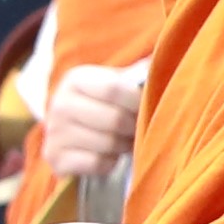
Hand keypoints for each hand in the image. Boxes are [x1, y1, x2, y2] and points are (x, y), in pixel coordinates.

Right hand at [30, 62, 144, 193]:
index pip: (114, 89)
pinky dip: (110, 162)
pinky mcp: (56, 158)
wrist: (70, 131)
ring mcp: (55, 133)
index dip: (137, 101)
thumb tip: (168, 60)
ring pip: (108, 144)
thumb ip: (139, 74)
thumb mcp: (115, 82)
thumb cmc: (102, 104)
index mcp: (76, 79)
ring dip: (124, 146)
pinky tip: (109, 155)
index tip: (146, 107)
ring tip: (126, 141)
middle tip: (138, 129)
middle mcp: (60, 104)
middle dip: (134, 128)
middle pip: (114, 120)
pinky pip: (97, 163)